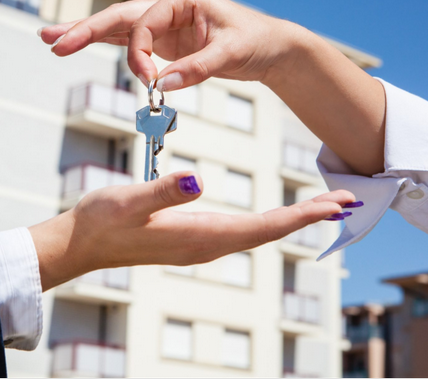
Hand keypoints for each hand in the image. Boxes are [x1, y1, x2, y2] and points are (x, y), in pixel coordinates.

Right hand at [28, 172, 355, 290]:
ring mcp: (200, 244)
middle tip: (347, 200)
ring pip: (259, 232)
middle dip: (309, 217)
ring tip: (325, 206)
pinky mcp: (192, 238)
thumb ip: (163, 192)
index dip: (301, 216)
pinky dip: (270, 221)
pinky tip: (277, 215)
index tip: (335, 204)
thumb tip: (197, 181)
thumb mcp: (128, 201)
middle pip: (270, 231)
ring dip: (293, 219)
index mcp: (199, 237)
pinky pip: (244, 231)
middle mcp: (207, 245)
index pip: (262, 227)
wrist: (80, 244)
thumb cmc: (100, 221)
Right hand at [39, 0, 302, 90]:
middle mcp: (168, 6)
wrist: (270, 47)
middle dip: (84, 30)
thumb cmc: (256, 41)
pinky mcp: (163, 40)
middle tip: (52, 41)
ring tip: (51, 40)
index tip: (149, 81)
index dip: (138, 54)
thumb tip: (162, 85)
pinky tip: (77, 45)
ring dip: (84, 34)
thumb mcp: (231, 54)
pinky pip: (127, 41)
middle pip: (118, 17)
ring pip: (116, 27)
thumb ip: (196, 68)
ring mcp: (163, 23)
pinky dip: (103, 44)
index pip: (144, 24)